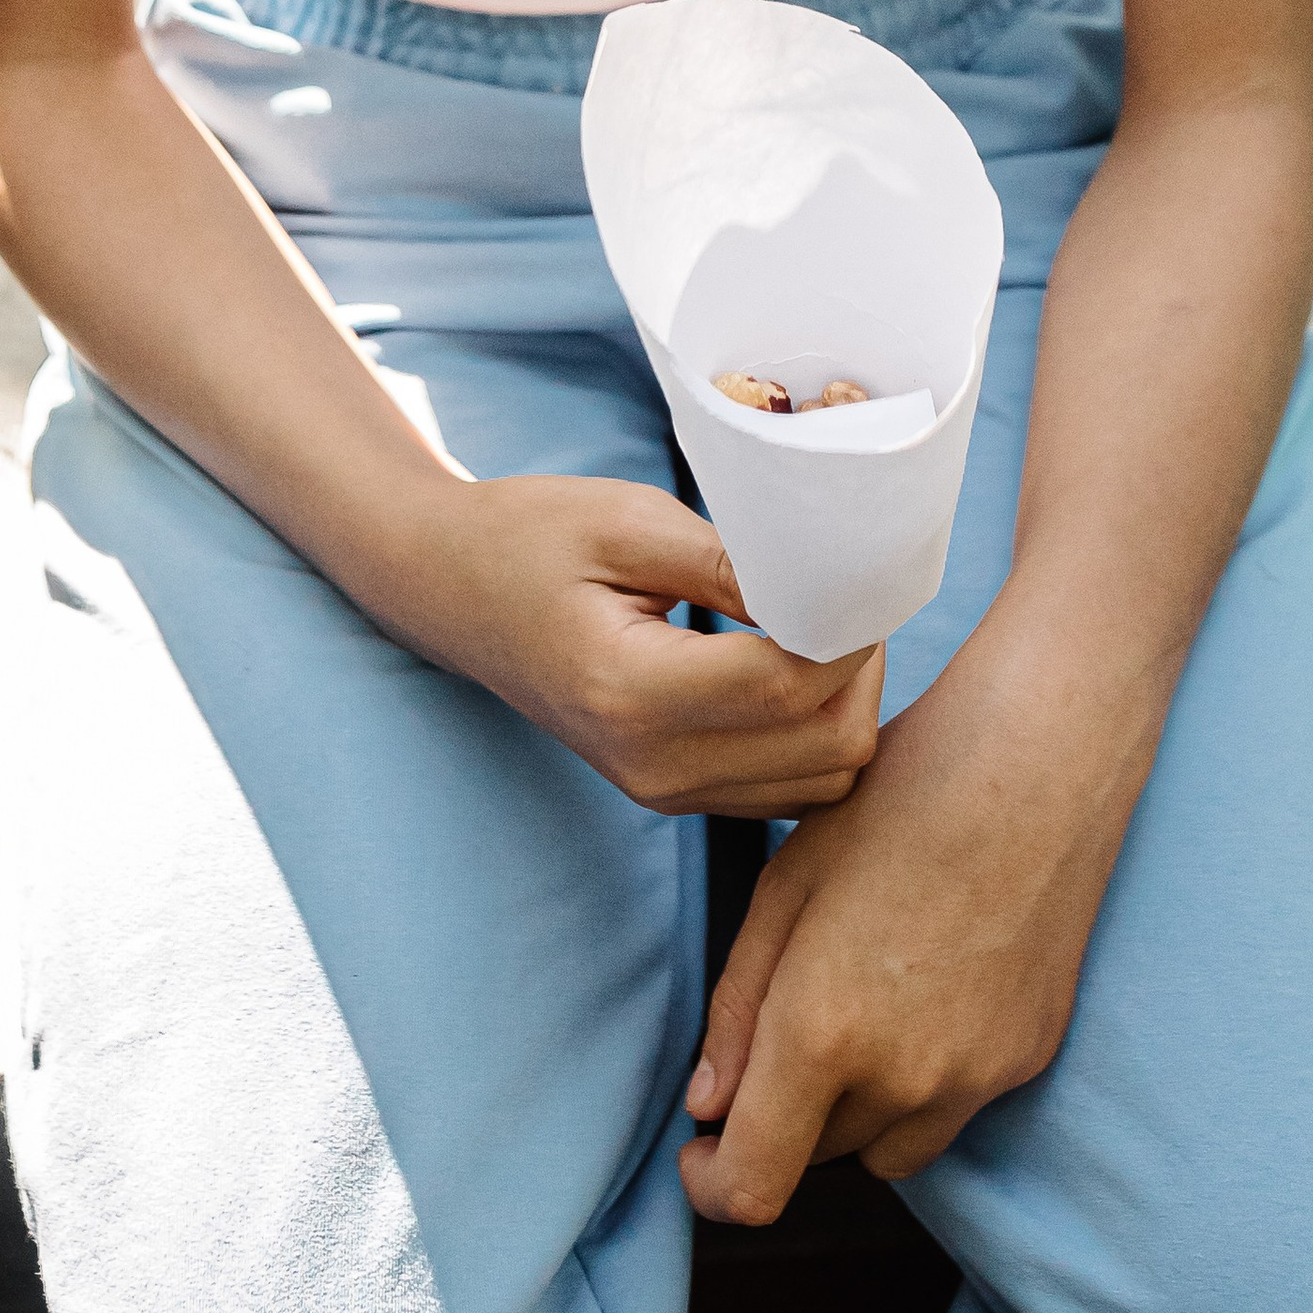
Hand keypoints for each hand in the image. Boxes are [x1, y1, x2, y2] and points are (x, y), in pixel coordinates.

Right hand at [402, 474, 882, 816]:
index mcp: (633, 693)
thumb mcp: (629, 521)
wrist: (451, 588)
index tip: (853, 569)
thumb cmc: (532, 536)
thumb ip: (731, 562)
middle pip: (826, 747)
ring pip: (823, 780)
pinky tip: (798, 666)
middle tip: (847, 595)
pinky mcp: (673, 791)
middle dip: (861, 668)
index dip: (847, 627)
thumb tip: (833, 587)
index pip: (790, 685)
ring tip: (822, 626)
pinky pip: (791, 788)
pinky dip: (819, 734)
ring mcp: (662, 790)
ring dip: (847, 705)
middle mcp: (653, 766)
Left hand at [679, 630, 1150, 1219]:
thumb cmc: (899, 797)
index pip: (751, 1187)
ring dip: (854, 1109)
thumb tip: (709, 1103)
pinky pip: (952, 1106)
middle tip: (787, 1011)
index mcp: (823, 1032)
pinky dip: (922, 1076)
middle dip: (783, 1113)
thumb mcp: (785, 883)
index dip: (709, 1183)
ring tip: (861, 994)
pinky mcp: (1028, 1059)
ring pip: (886, 1148)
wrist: (1038, 760)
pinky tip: (928, 976)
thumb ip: (737, 1007)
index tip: (699, 1144)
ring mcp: (975, 1078)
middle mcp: (902, 1079)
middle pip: (814, 1159)